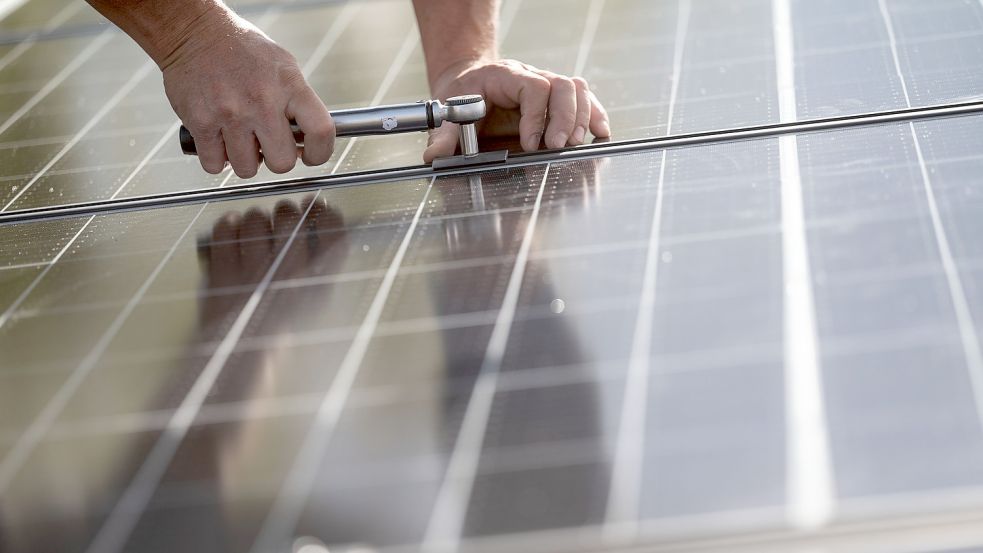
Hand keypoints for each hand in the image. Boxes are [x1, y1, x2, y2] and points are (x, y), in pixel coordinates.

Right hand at [161, 10, 334, 177]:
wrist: (194, 33)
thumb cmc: (240, 49)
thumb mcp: (283, 66)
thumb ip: (298, 101)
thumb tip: (307, 139)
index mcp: (289, 86)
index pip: (321, 131)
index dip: (320, 153)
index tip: (310, 155)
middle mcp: (262, 102)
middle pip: (282, 163)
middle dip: (276, 159)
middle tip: (268, 145)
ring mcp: (230, 114)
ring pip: (247, 169)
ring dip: (245, 160)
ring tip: (240, 137)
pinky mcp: (201, 123)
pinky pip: (214, 165)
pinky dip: (217, 158)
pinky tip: (220, 139)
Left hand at [423, 59, 610, 162]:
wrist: (468, 80)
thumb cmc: (460, 95)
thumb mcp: (447, 110)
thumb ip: (444, 134)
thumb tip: (434, 156)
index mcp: (505, 76)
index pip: (533, 87)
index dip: (536, 116)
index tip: (530, 143)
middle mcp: (531, 77)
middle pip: (562, 86)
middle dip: (563, 119)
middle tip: (556, 147)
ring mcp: (546, 86)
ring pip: (577, 89)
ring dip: (581, 117)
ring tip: (574, 143)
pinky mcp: (556, 100)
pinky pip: (584, 99)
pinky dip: (595, 115)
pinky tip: (600, 132)